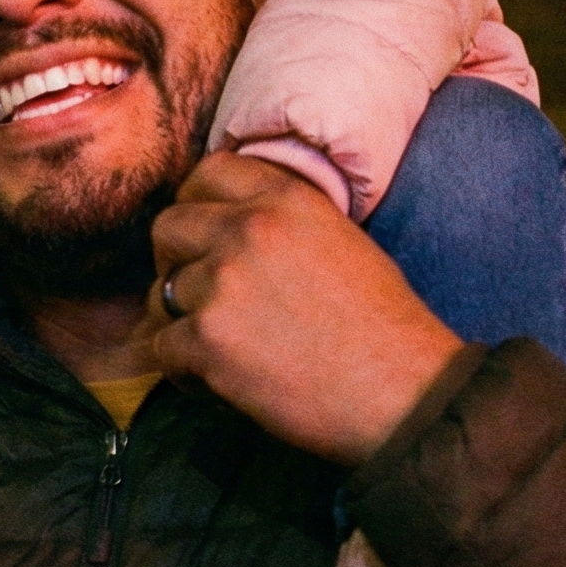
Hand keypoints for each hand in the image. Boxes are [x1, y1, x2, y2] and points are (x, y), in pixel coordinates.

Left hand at [149, 153, 463, 465]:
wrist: (403, 395)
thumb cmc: (386, 329)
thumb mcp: (341, 241)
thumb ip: (283, 222)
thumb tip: (233, 225)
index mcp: (286, 200)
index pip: (209, 171)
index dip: (197, 202)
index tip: (203, 234)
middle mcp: (247, 230)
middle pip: (169, 227)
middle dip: (175, 260)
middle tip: (197, 294)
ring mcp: (221, 284)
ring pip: (162, 292)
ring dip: (183, 321)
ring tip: (220, 348)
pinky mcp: (207, 340)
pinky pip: (162, 346)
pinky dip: (182, 368)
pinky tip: (213, 381)